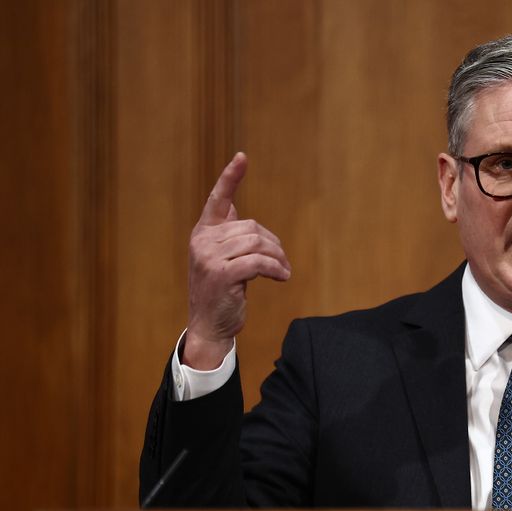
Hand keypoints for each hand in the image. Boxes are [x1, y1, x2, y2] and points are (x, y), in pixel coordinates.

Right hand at [184, 153, 290, 368]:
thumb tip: (232, 204)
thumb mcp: (221, 259)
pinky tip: (282, 277)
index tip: (242, 157)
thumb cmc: (221, 292)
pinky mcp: (220, 274)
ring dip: (277, 258)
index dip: (230, 177)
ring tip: (283, 271)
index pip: (217, 199)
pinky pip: (258, 262)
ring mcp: (208, 257)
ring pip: (257, 243)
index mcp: (203, 232)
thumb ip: (226, 233)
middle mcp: (202, 240)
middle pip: (251, 227)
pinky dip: (275, 269)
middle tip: (282, 263)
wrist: (209, 326)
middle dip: (273, 244)